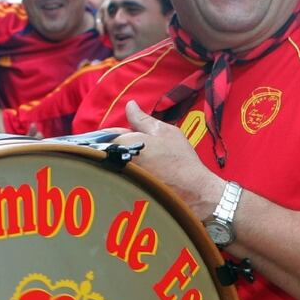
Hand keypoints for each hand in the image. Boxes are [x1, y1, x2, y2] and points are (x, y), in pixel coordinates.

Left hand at [113, 101, 223, 219]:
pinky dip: (125, 177)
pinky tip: (142, 179)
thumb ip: (142, 120)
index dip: (118, 134)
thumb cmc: (180, 160)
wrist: (193, 191)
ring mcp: (119, 179)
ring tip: (144, 167)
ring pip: (111, 166)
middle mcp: (117, 161)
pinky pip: (118, 180)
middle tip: (139, 153)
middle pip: (107, 152)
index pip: (106, 135)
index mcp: (124, 142)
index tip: (129, 139)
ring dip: (120, 163)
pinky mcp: (124, 194)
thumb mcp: (164, 132)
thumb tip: (130, 105)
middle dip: (117, 149)